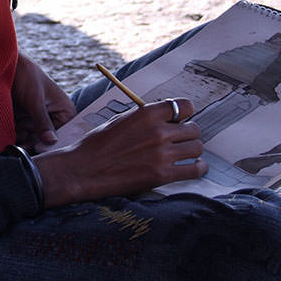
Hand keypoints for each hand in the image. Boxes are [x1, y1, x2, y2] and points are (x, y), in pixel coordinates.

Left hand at [11, 51, 75, 148]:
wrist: (3, 65)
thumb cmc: (26, 75)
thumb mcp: (35, 99)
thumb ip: (42, 121)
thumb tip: (52, 142)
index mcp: (65, 111)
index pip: (65, 135)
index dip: (55, 144)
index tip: (42, 150)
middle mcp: (53, 118)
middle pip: (48, 141)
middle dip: (35, 143)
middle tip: (24, 145)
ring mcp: (37, 120)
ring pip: (33, 140)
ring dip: (24, 141)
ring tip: (17, 135)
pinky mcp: (23, 121)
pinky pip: (22, 136)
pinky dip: (15, 137)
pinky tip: (10, 132)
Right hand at [33, 98, 205, 206]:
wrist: (83, 170)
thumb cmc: (97, 144)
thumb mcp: (120, 120)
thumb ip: (146, 117)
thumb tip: (167, 117)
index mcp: (147, 114)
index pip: (184, 106)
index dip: (185, 113)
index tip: (181, 119)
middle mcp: (158, 132)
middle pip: (193, 128)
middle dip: (188, 134)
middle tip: (180, 140)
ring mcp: (162, 154)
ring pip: (196, 148)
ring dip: (192, 151)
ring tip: (184, 154)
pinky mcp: (162, 175)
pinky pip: (195, 170)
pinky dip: (198, 168)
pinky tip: (192, 167)